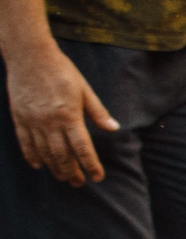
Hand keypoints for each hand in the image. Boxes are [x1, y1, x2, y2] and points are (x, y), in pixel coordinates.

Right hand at [8, 41, 115, 183]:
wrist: (29, 55)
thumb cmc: (61, 71)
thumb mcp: (85, 90)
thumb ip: (98, 112)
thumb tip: (114, 129)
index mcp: (69, 116)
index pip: (83, 148)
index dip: (91, 165)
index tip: (97, 177)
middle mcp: (49, 122)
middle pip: (62, 155)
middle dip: (72, 172)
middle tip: (78, 183)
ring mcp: (32, 120)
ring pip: (43, 152)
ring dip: (54, 168)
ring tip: (63, 177)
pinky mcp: (19, 117)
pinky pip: (24, 142)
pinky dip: (31, 156)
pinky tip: (38, 165)